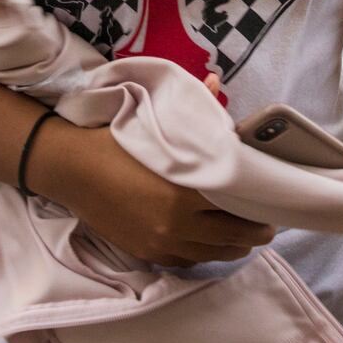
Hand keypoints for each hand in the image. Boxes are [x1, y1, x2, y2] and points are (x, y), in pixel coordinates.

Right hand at [34, 122, 274, 266]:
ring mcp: (162, 243)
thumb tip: (216, 82)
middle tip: (267, 222)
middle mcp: (178, 224)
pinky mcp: (149, 253)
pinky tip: (214, 243)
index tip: (271, 200)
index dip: (259, 204)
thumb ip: (193, 109)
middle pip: (233, 236)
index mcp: (184, 192)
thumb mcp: (154, 120)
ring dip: (235, 245)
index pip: (238, 204)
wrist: (71, 170)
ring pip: (214, 254)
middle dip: (255, 231)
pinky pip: (189, 261)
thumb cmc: (114, 142)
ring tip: (247, 235)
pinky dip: (206, 253)